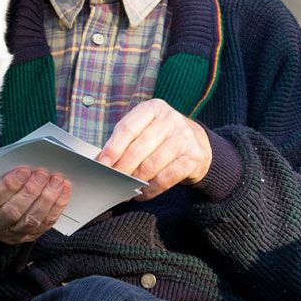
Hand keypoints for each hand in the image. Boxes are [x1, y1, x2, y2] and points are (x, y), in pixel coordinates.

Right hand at [0, 166, 71, 243]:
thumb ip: (1, 174)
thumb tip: (28, 166)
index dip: (9, 184)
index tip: (24, 170)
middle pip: (13, 211)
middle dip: (31, 190)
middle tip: (43, 173)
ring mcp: (9, 235)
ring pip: (31, 220)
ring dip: (47, 199)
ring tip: (57, 181)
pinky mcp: (27, 238)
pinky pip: (45, 224)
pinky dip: (57, 207)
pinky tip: (64, 191)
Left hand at [96, 98, 211, 200]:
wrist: (197, 144)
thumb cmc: (162, 137)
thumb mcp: (145, 128)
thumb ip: (125, 140)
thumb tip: (103, 161)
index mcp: (153, 108)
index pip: (127, 128)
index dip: (113, 148)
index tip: (102, 164)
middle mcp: (170, 119)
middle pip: (137, 149)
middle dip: (121, 169)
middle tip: (112, 181)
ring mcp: (184, 138)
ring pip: (150, 166)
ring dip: (134, 181)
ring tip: (125, 188)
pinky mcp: (193, 158)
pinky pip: (165, 179)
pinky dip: (150, 189)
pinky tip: (142, 192)